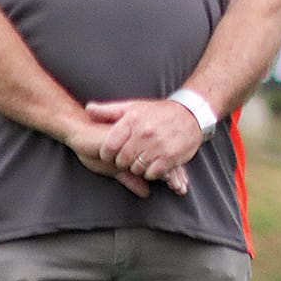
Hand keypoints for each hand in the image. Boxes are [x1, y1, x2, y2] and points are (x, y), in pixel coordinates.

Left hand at [80, 100, 194, 197]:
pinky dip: (151, 172)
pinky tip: (153, 164)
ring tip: (142, 159)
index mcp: (132, 120)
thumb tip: (88, 109)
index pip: (109, 146)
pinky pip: (152, 174)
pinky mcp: (170, 157)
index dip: (107, 154)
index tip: (111, 154)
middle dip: (122, 162)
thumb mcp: (133, 107)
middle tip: (128, 158)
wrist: (192, 114)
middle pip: (122, 160)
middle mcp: (145, 133)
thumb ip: (109, 111)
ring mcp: (158, 146)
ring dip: (137, 167)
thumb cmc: (159, 112)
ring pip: (136, 168)